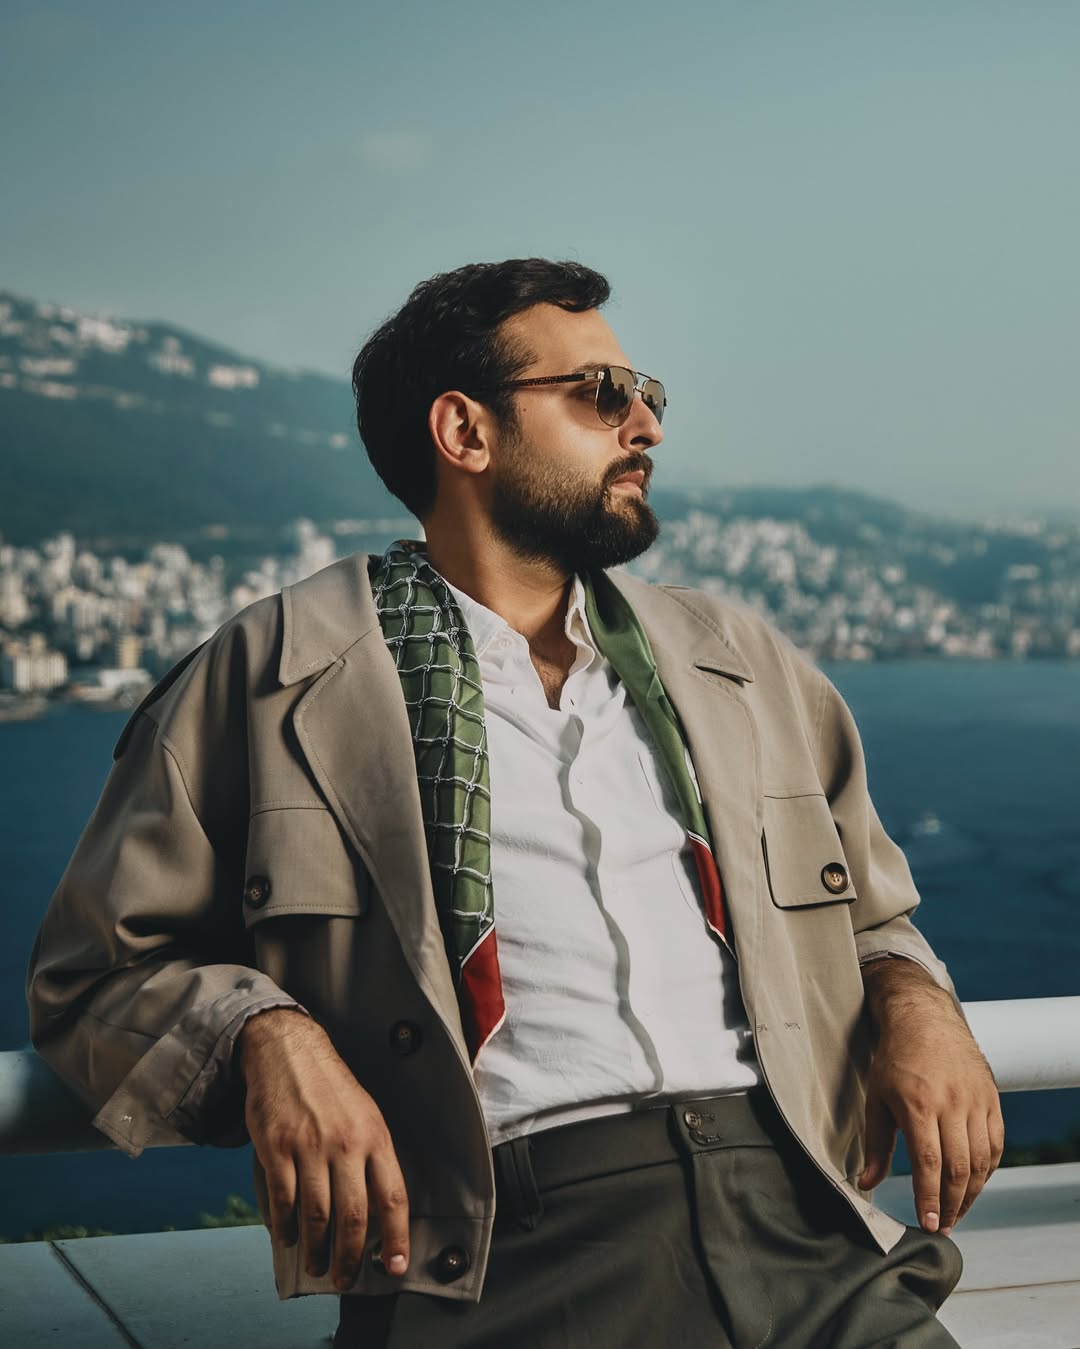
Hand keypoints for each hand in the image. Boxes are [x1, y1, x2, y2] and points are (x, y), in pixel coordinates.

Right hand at [239, 1007, 409, 1289]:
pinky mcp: (276, 1147)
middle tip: (346, 1279)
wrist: (288, 1050)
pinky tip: (287, 1238)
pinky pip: (283, 1200)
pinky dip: (285, 1227)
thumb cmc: (331, 1088)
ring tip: (317, 1266)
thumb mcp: (366, 1114)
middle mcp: (346, 1143)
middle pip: (354, 1216)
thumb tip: (378, 1211)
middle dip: (350, 1257)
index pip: (393, 1196)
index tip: (394, 1266)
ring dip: (317, 1250)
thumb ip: (373, 1157)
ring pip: (317, 1215)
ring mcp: (309, 1145)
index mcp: (375, 1136)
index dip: (396, 1236)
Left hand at [857, 959, 1003, 1235]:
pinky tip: (974, 1184)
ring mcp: (976, 1101)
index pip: (928, 1163)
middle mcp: (952, 1104)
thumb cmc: (895, 1059)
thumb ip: (876, 1145)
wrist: (925, 1020)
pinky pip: (995, 1145)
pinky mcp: (991, 1100)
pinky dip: (987, 1171)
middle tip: (943, 1225)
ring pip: (980, 1161)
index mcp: (918, 1103)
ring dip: (971, 1194)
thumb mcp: (876, 1098)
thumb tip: (866, 1183)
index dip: (929, 1198)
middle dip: (951, 1204)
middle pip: (959, 1168)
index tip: (929, 1224)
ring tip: (956, 1211)